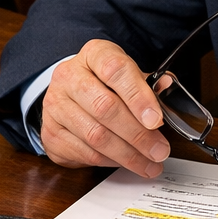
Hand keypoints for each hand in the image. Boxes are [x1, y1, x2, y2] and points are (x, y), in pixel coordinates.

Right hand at [37, 39, 171, 176]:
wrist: (68, 97)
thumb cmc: (104, 84)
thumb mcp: (127, 75)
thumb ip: (147, 83)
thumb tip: (167, 84)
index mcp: (93, 55)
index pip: (115, 70)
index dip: (138, 96)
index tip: (156, 120)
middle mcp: (69, 76)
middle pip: (105, 107)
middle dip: (138, 134)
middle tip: (159, 150)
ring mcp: (56, 104)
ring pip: (95, 135)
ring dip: (128, 154)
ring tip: (150, 163)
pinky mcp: (50, 132)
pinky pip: (85, 152)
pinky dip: (110, 161)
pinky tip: (126, 162)